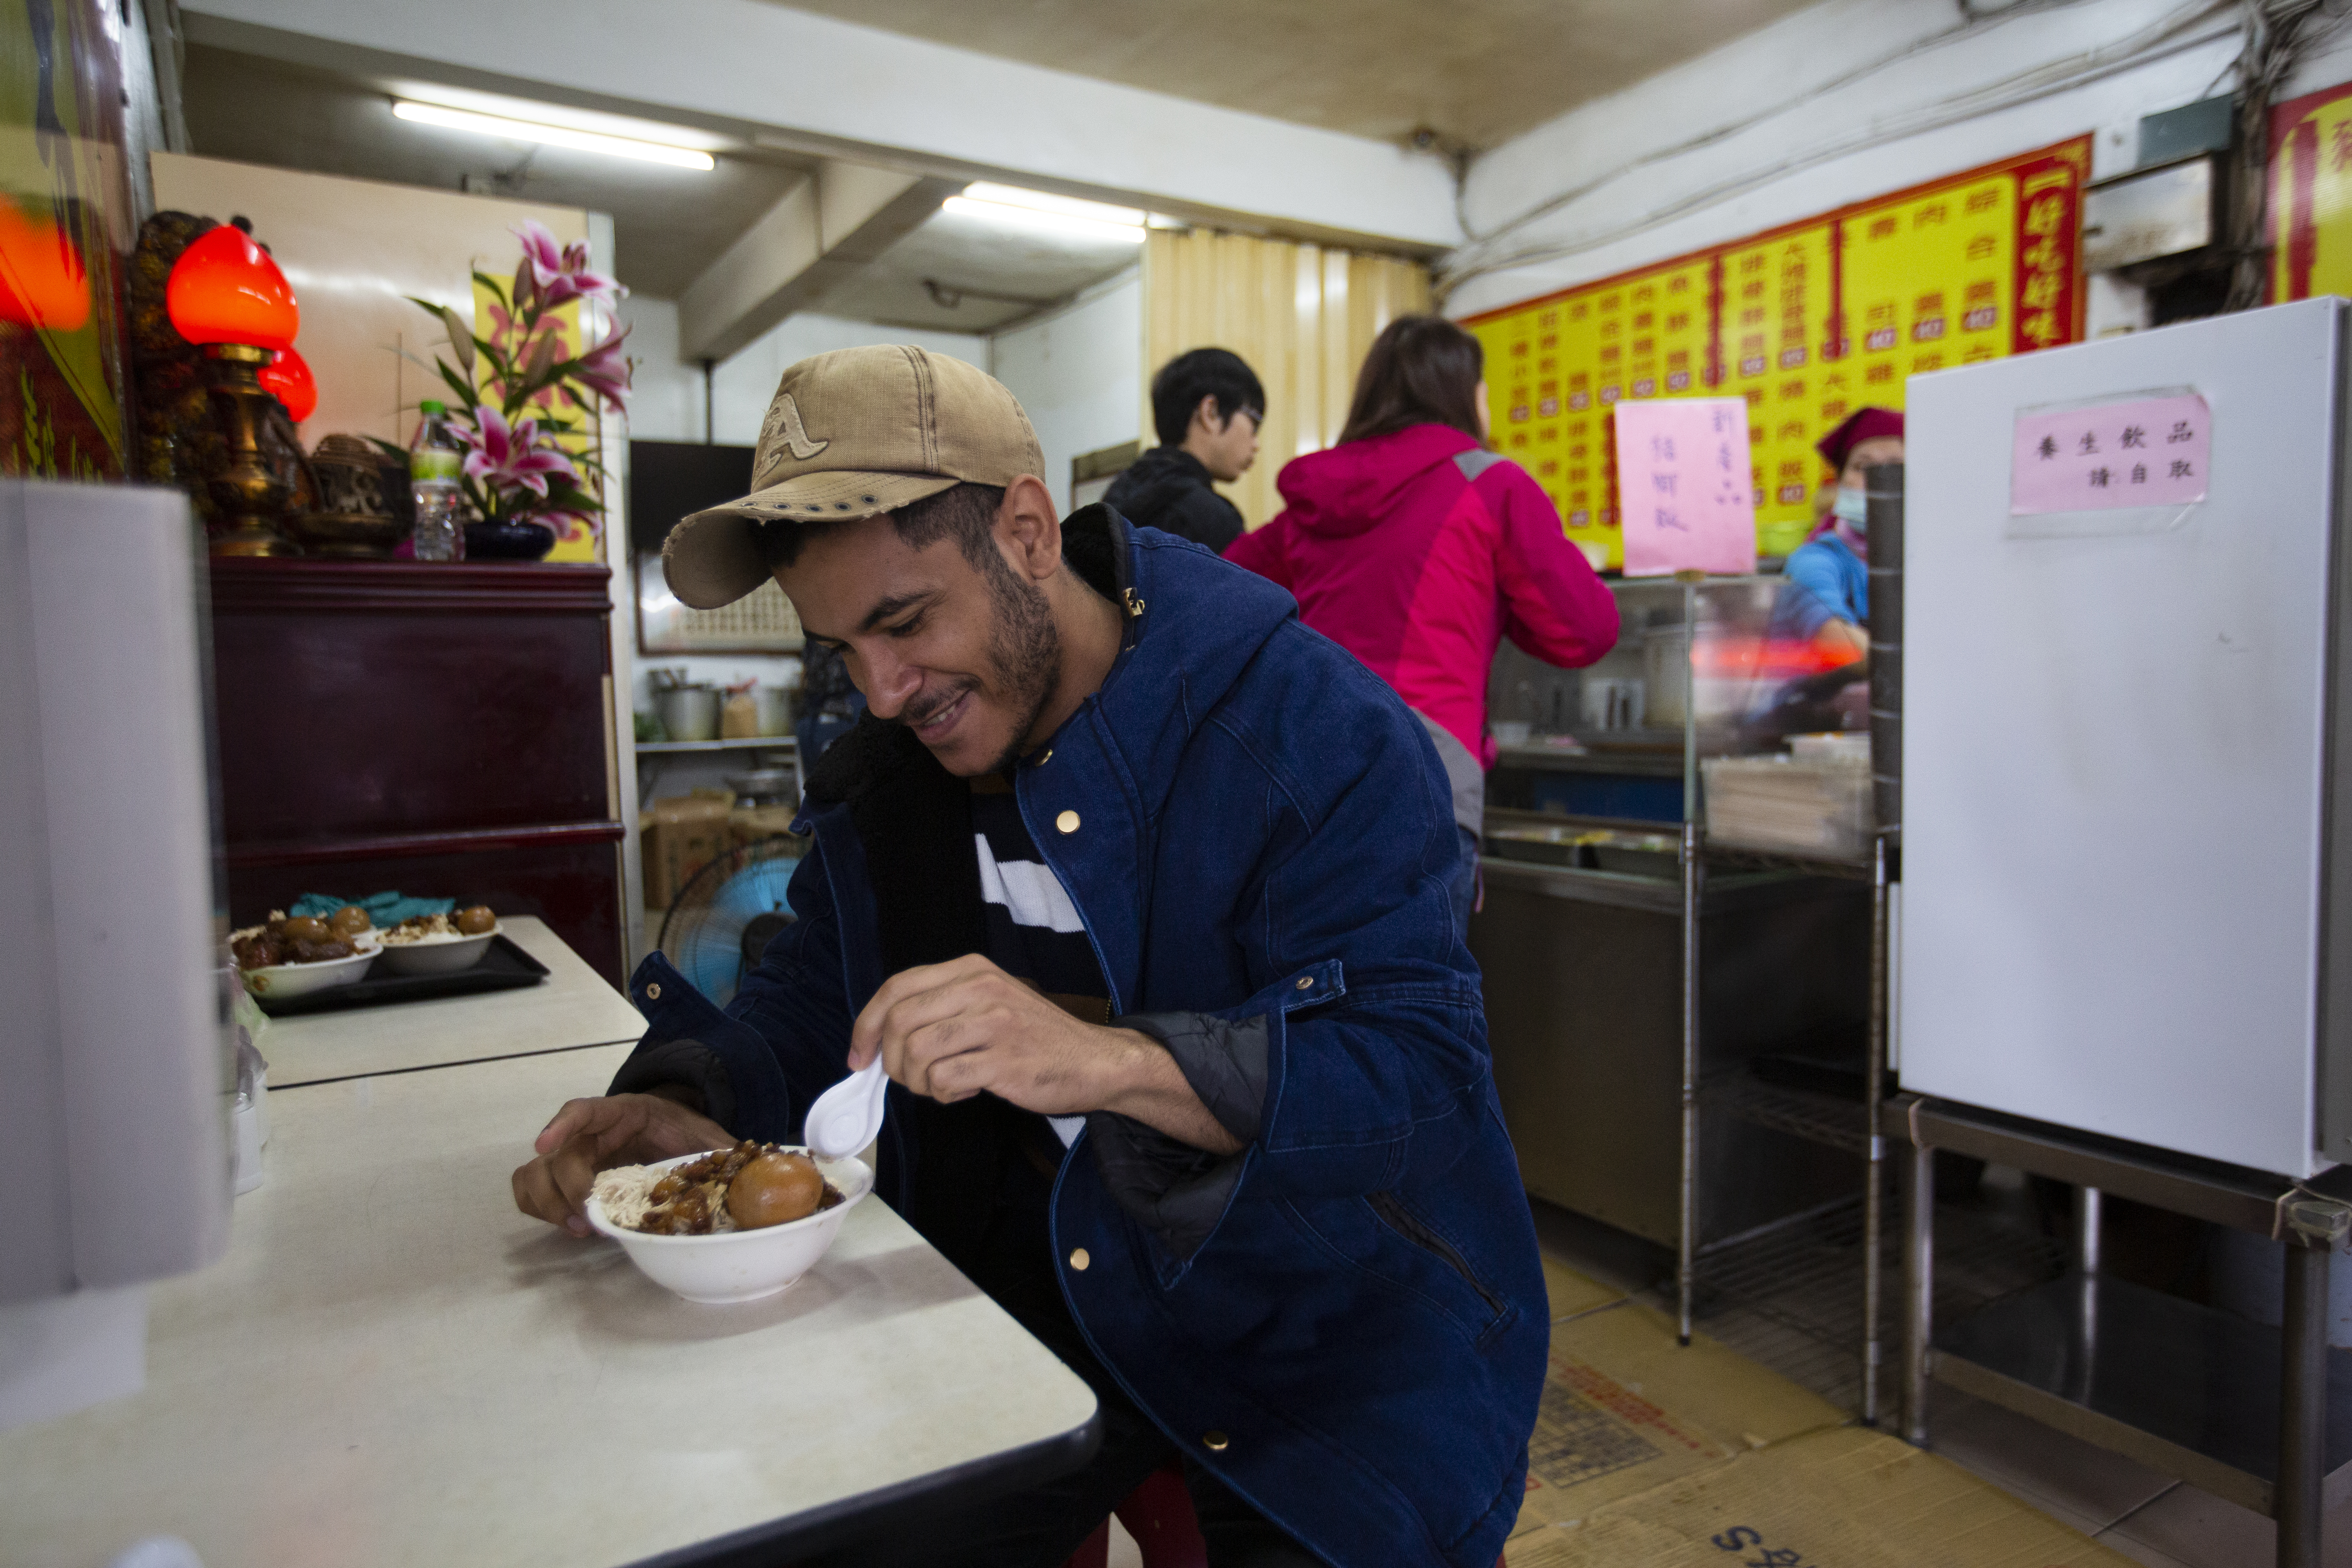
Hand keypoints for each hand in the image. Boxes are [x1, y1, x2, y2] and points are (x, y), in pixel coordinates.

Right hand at [510, 1091, 733, 1236]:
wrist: (680, 1138)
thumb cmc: (688, 1135)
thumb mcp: (708, 1139)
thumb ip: (720, 1150)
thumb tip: (746, 1164)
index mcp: (624, 1113)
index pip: (583, 1110)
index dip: (562, 1125)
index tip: (544, 1144)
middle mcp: (591, 1133)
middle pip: (557, 1155)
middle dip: (566, 1188)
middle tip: (586, 1218)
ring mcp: (575, 1157)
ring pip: (535, 1174)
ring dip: (548, 1203)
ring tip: (579, 1227)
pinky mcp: (569, 1181)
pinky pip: (535, 1191)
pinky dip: (542, 1209)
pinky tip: (571, 1225)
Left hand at [850, 954, 1140, 1113]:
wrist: (1093, 1061)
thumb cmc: (1034, 1036)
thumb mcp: (990, 1000)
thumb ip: (942, 1006)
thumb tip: (882, 1037)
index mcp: (972, 969)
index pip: (896, 988)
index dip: (867, 1024)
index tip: (860, 1055)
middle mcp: (981, 988)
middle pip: (900, 1022)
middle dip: (891, 1060)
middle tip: (908, 1078)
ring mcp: (994, 1023)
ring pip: (917, 1053)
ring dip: (918, 1081)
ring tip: (942, 1084)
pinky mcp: (1003, 1061)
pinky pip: (944, 1080)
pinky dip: (944, 1094)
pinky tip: (967, 1090)